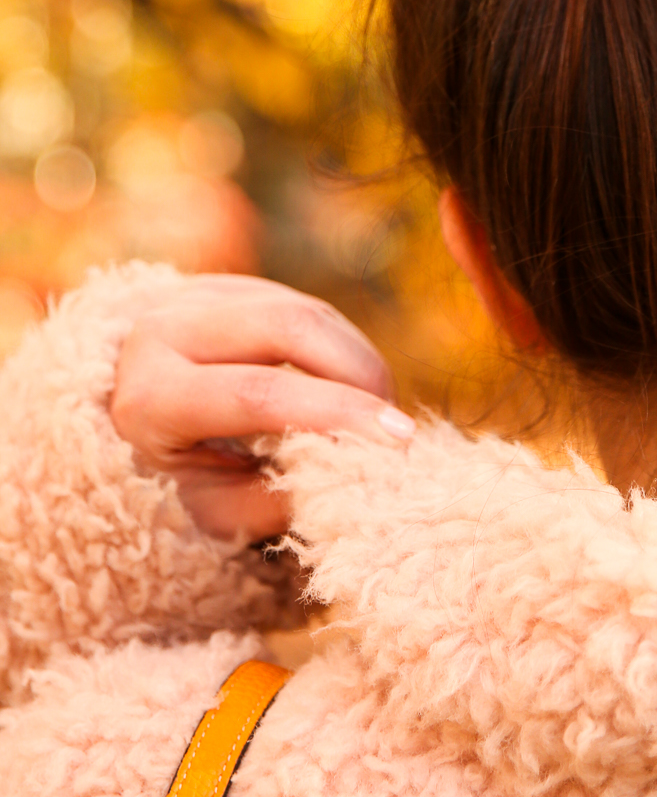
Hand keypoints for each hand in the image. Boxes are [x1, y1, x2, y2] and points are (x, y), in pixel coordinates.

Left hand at [110, 274, 412, 540]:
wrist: (119, 427)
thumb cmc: (173, 486)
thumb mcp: (214, 512)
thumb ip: (284, 495)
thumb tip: (361, 473)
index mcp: (148, 396)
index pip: (256, 394)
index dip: (334, 413)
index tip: (397, 440)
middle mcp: (162, 330)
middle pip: (287, 326)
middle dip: (358, 372)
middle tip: (395, 425)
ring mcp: (194, 295)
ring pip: (304, 309)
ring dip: (356, 362)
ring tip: (372, 415)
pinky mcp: (228, 284)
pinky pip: (304, 306)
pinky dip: (340, 349)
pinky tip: (347, 389)